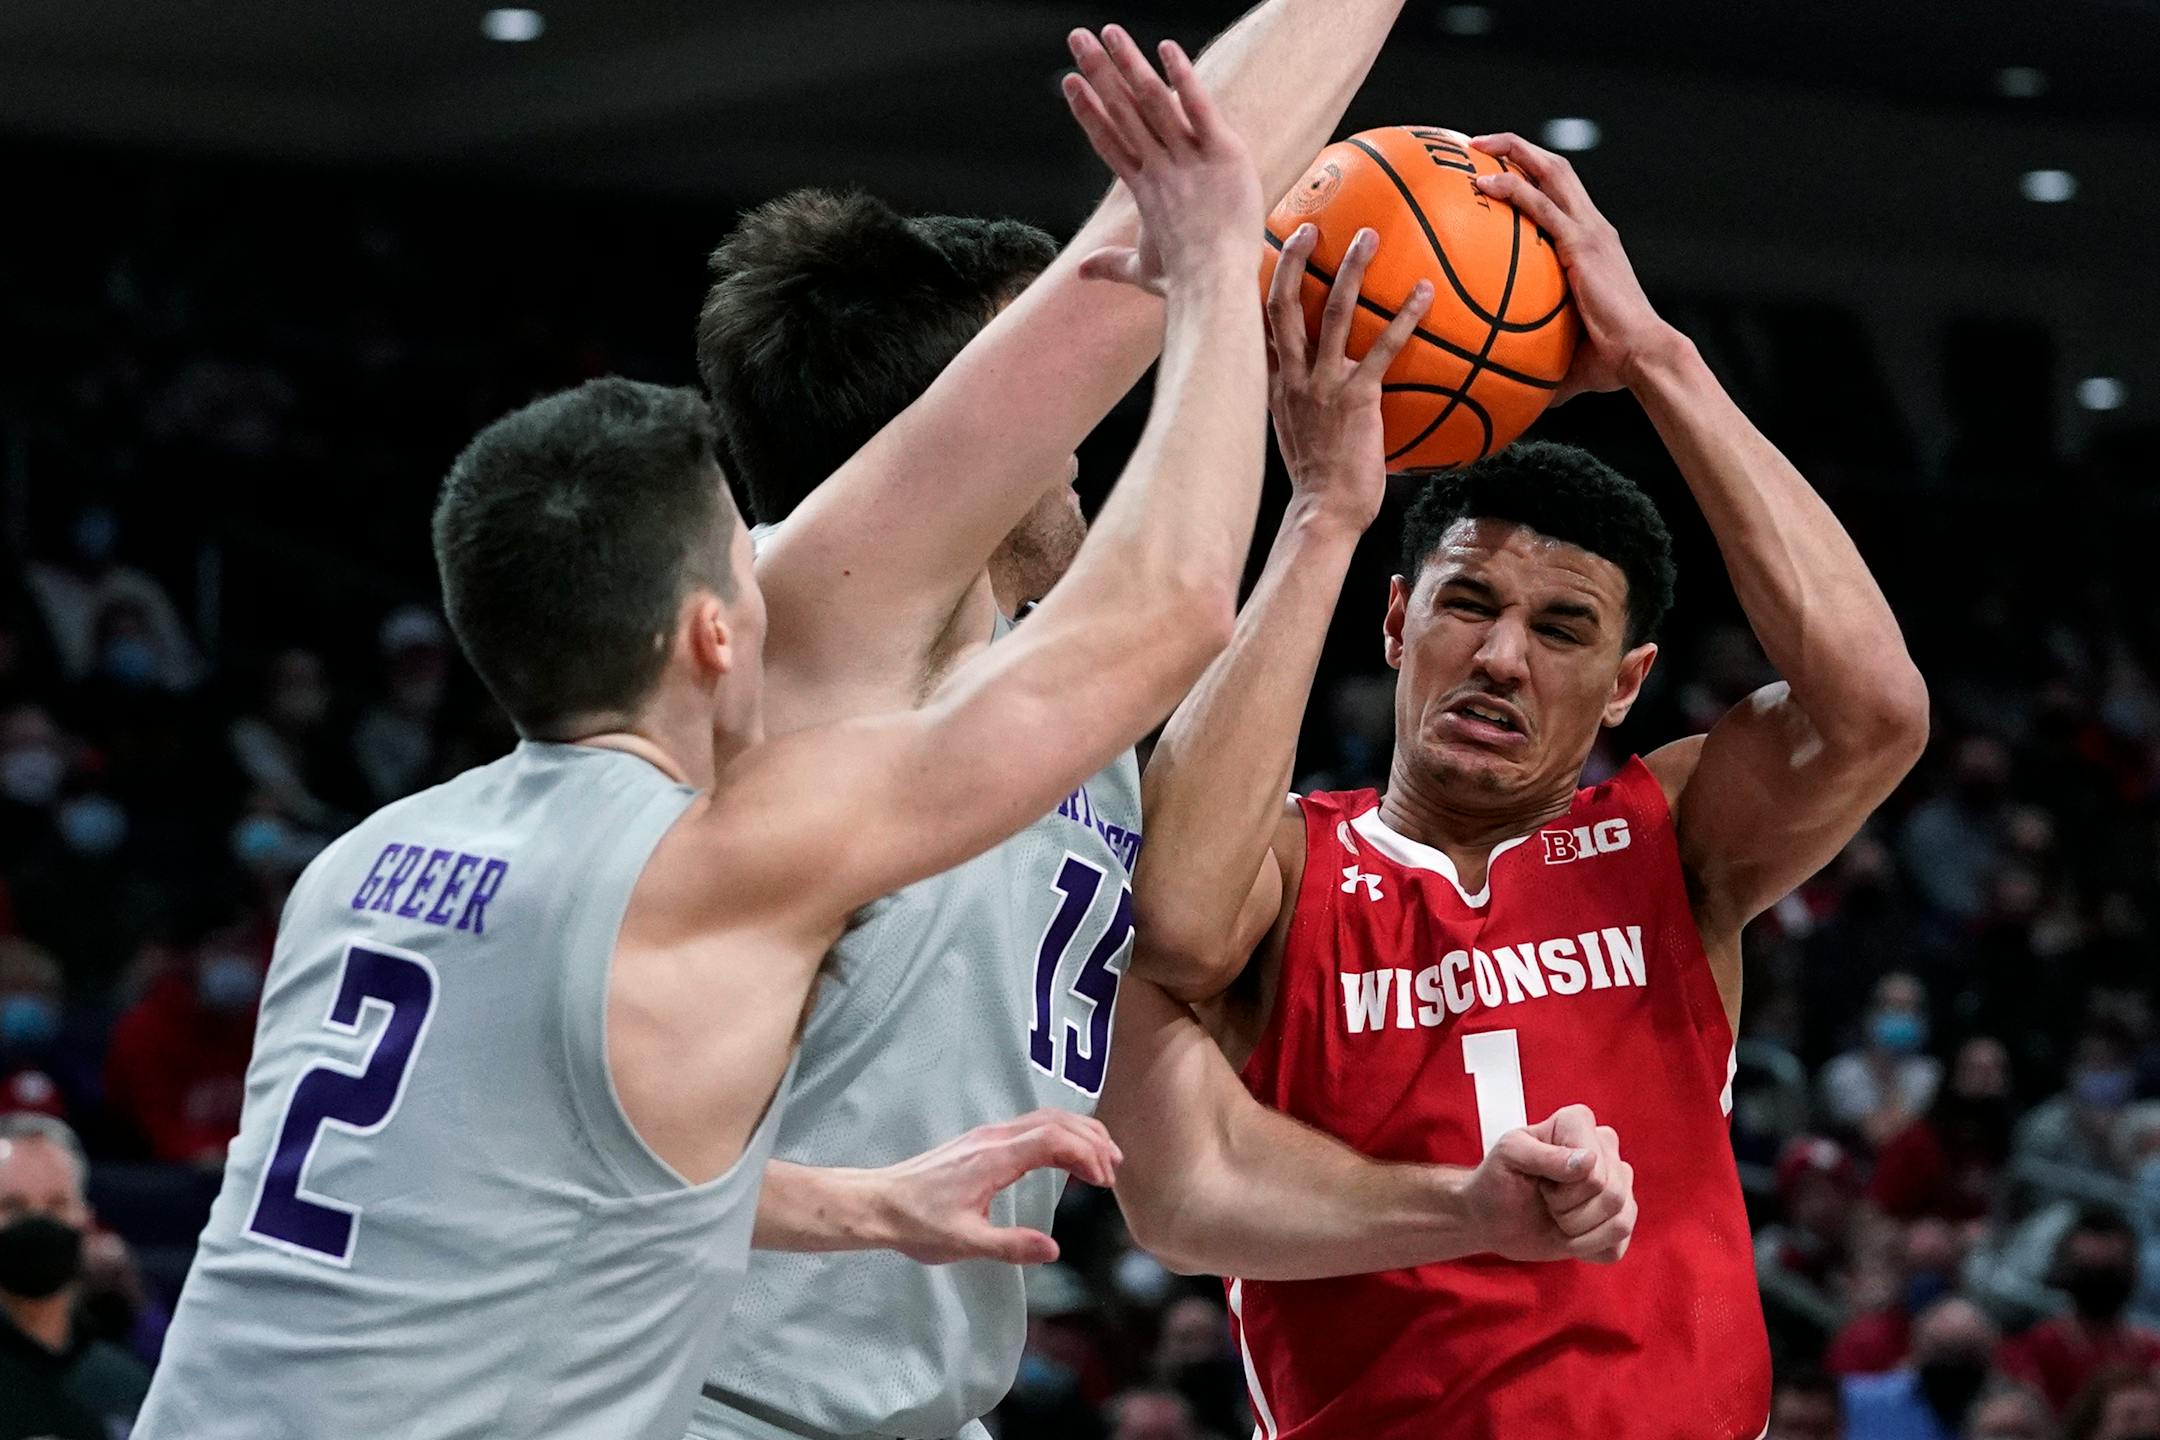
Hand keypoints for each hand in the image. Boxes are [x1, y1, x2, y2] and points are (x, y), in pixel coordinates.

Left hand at [870, 1109, 1122, 1264]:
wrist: (880, 1204)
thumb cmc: (917, 1224)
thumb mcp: (965, 1243)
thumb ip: (1011, 1246)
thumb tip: (1053, 1250)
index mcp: (993, 1158)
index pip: (1053, 1139)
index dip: (1085, 1154)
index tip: (1103, 1181)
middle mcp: (993, 1138)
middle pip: (1055, 1120)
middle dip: (1091, 1139)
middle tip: (1115, 1168)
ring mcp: (988, 1136)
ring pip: (1044, 1119)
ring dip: (1077, 1134)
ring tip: (1101, 1161)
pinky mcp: (983, 1142)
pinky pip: (1031, 1127)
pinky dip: (1059, 1137)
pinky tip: (1066, 1160)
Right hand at [1063, 25, 1262, 296]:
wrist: (1213, 286)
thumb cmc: (1183, 283)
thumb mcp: (1142, 272)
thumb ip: (1111, 265)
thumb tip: (1081, 273)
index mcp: (1142, 188)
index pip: (1108, 139)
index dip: (1087, 109)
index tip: (1069, 82)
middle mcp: (1158, 167)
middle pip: (1122, 110)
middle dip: (1098, 71)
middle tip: (1077, 38)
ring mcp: (1187, 158)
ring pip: (1153, 101)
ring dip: (1128, 63)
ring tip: (1109, 32)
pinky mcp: (1221, 154)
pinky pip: (1200, 109)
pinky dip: (1184, 78)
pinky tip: (1166, 48)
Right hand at [1265, 222, 1433, 525]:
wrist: (1323, 512)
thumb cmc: (1319, 480)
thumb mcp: (1298, 433)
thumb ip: (1306, 401)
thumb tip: (1331, 385)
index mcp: (1276, 384)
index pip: (1260, 325)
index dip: (1264, 286)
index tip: (1273, 252)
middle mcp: (1293, 376)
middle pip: (1284, 304)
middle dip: (1296, 260)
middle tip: (1311, 225)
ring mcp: (1323, 384)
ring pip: (1331, 312)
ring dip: (1351, 270)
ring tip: (1369, 236)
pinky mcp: (1357, 397)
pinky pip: (1383, 346)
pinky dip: (1405, 316)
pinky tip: (1426, 291)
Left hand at [1459, 1104, 1635, 1263]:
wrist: (1492, 1216)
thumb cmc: (1498, 1179)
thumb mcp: (1509, 1157)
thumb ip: (1544, 1155)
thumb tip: (1588, 1160)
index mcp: (1578, 1123)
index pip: (1595, 1171)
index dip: (1563, 1188)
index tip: (1540, 1181)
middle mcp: (1605, 1148)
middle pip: (1612, 1196)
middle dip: (1569, 1212)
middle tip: (1546, 1201)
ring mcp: (1618, 1184)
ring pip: (1620, 1222)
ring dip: (1578, 1233)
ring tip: (1557, 1217)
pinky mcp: (1618, 1219)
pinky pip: (1618, 1246)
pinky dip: (1587, 1250)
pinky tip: (1569, 1235)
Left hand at [1467, 133, 1678, 403]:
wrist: (1642, 356)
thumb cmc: (1610, 362)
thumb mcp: (1567, 353)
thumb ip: (1540, 359)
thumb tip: (1514, 390)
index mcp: (1592, 243)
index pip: (1561, 196)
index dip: (1532, 175)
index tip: (1496, 171)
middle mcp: (1594, 227)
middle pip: (1556, 168)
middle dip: (1518, 148)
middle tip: (1477, 145)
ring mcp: (1590, 231)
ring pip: (1552, 172)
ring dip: (1514, 151)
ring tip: (1476, 145)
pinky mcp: (1583, 244)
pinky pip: (1542, 206)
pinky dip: (1514, 189)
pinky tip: (1485, 185)